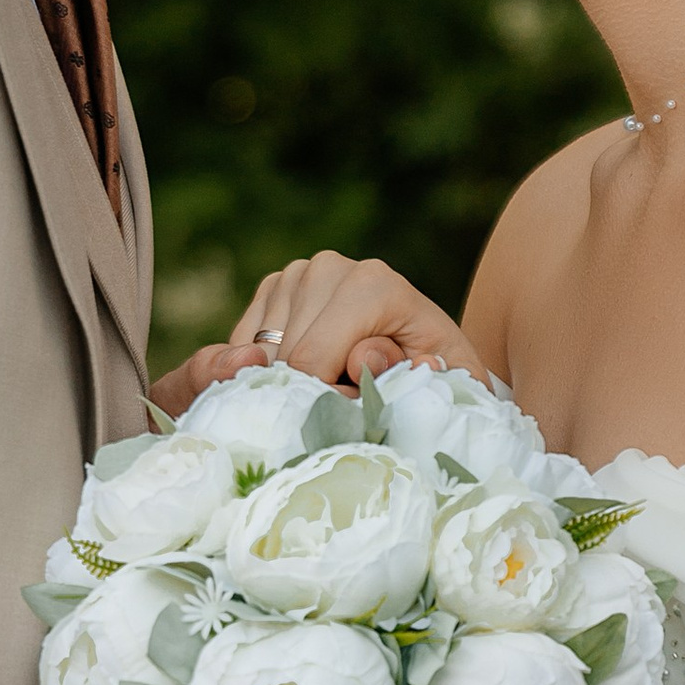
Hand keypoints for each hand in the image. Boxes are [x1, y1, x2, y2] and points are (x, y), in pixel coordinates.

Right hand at [228, 252, 491, 390]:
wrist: (421, 349)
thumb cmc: (434, 375)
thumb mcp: (442, 385)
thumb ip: (410, 377)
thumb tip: (366, 356)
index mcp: (371, 284)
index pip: (310, 361)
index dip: (323, 403)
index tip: (352, 417)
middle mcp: (327, 268)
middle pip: (284, 359)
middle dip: (307, 394)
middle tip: (347, 402)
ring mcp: (295, 274)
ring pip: (259, 356)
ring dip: (287, 385)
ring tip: (334, 384)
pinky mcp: (272, 287)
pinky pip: (242, 348)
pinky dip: (266, 373)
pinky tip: (307, 376)